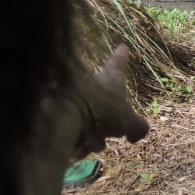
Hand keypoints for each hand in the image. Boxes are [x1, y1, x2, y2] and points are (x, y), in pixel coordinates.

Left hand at [74, 44, 149, 158]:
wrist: (64, 118)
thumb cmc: (103, 113)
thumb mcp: (129, 122)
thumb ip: (138, 127)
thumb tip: (137, 133)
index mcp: (110, 79)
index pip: (118, 63)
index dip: (122, 56)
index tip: (122, 46)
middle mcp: (91, 81)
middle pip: (102, 97)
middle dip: (106, 117)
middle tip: (107, 132)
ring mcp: (72, 91)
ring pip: (87, 113)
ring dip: (91, 131)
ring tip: (90, 144)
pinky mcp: (55, 105)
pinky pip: (71, 122)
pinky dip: (76, 136)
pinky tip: (77, 147)